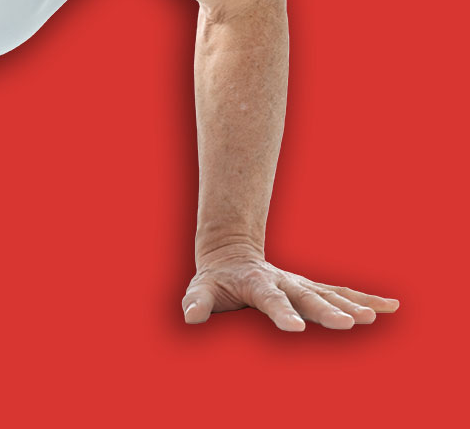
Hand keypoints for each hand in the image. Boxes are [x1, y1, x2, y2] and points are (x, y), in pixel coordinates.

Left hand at [182, 245, 399, 330]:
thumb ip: (196, 301)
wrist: (231, 252)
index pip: (270, 299)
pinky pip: (341, 292)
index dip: (282, 313)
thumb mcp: (201, 287)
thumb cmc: (215, 279)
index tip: (296, 328)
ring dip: (352, 305)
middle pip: (307, 297)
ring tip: (374, 317)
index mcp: (257, 283)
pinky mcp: (312, 288)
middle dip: (327, 311)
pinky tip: (391, 307)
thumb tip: (190, 317)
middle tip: (348, 324)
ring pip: (329, 293)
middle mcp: (284, 282)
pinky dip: (365, 299)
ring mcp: (300, 284)